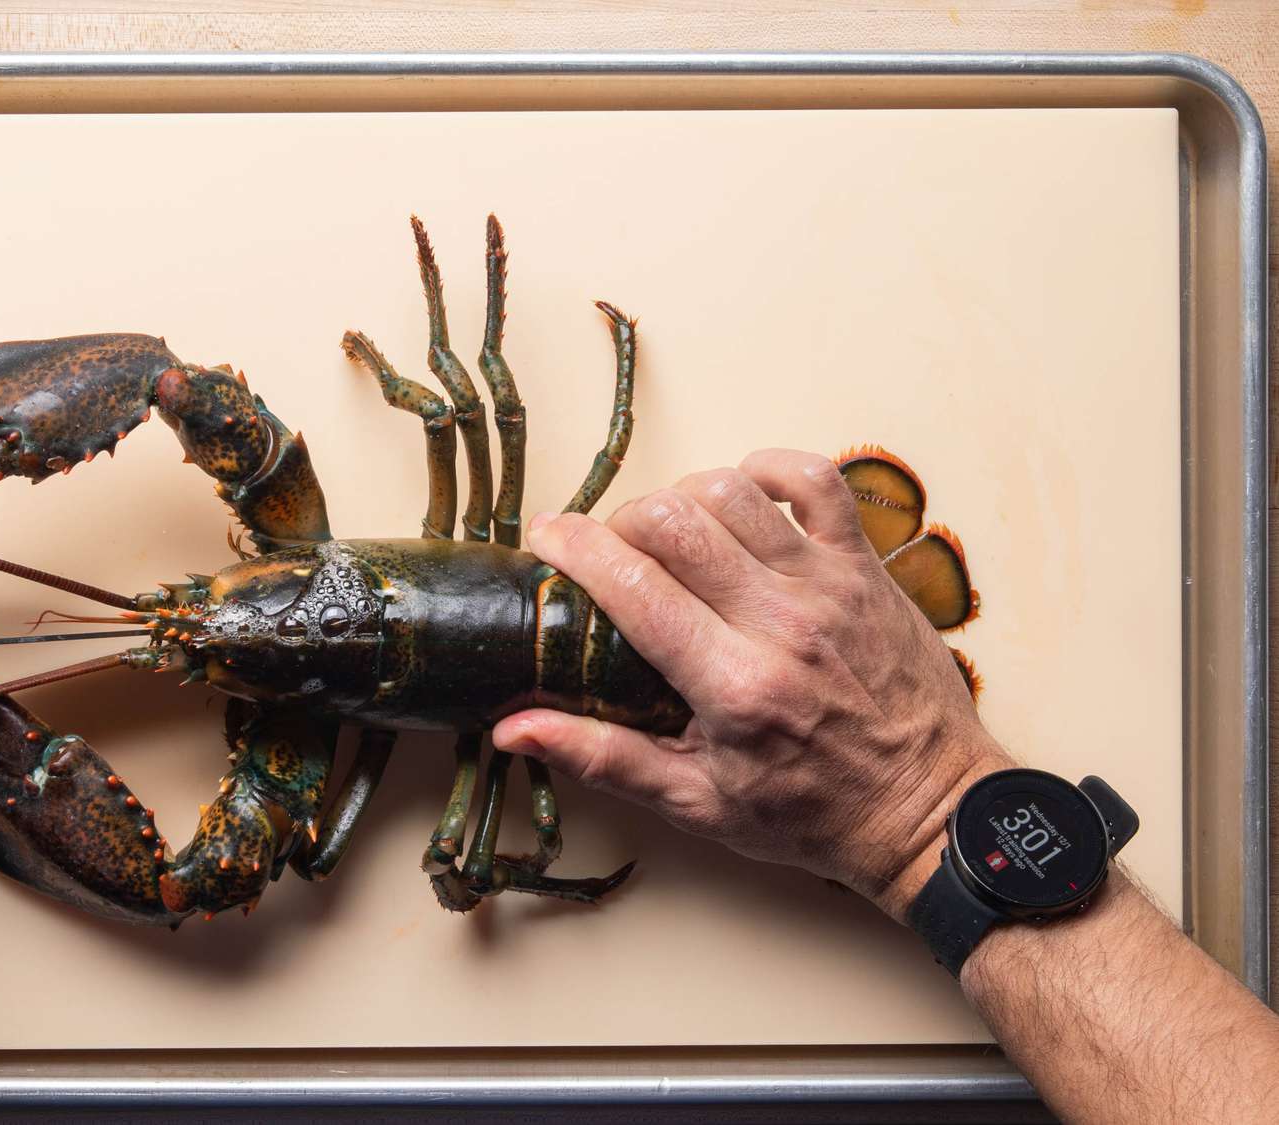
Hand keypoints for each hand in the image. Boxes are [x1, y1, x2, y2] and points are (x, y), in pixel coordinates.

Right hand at [492, 449, 1012, 918]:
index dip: (574, 547)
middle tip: (610, 552)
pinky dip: (767, 469)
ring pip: (732, 490)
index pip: (633, 585)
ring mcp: (830, 585)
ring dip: (682, 497)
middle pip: (674, 521)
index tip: (546, 539)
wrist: (929, 811)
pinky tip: (740, 496)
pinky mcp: (866, 566)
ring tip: (671, 535)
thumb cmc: (813, 813)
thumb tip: (514, 726)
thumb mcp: (698, 802)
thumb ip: (603, 756)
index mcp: (734, 686)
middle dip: (619, 522)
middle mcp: (782, 623)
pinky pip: (815, 479)